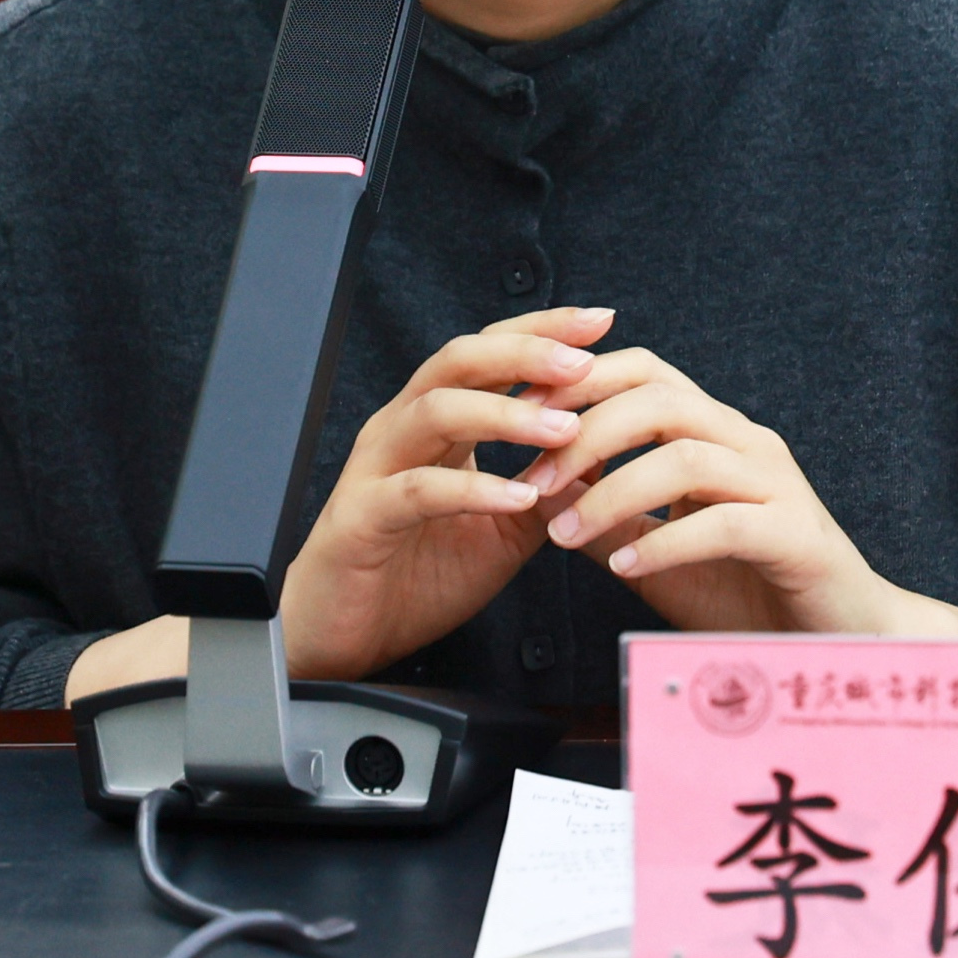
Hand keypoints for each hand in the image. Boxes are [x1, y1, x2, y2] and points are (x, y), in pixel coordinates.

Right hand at [275, 308, 615, 680]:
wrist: (349, 635)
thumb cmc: (420, 575)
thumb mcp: (505, 525)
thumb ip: (549, 483)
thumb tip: (607, 447)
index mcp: (435, 422)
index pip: (487, 353)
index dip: (540, 331)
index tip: (600, 322)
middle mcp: (402, 429)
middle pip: (458, 361)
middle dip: (524, 352)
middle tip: (583, 361)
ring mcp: (377, 468)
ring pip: (435, 412)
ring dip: (504, 414)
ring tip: (563, 428)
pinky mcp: (363, 517)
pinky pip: (417, 490)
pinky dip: (471, 489)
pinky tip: (518, 497)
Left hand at [521, 346, 957, 639]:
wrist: (837, 640)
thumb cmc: (746, 592)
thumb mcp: (657, 553)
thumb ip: (607, 519)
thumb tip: (538, 491)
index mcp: (714, 434)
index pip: (644, 372)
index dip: (577, 383)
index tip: (516, 417)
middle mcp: (747, 445)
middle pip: (659, 398)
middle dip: (583, 434)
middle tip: (528, 482)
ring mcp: (777, 486)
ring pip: (686, 455)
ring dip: (613, 491)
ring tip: (564, 535)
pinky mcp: (796, 538)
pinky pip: (724, 524)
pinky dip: (666, 542)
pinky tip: (627, 568)